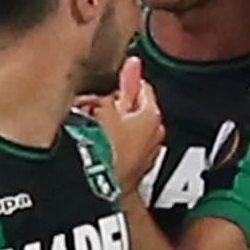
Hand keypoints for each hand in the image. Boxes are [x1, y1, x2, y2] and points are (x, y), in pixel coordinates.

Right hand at [90, 57, 164, 192]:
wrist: (96, 186)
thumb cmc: (104, 147)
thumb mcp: (107, 106)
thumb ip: (124, 83)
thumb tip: (134, 63)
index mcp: (153, 115)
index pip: (141, 86)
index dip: (121, 84)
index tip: (106, 89)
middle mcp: (156, 135)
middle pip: (135, 109)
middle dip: (116, 106)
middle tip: (96, 110)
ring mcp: (147, 154)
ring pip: (129, 129)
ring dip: (113, 126)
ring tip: (93, 128)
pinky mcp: (136, 170)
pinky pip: (125, 147)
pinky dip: (114, 143)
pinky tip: (98, 146)